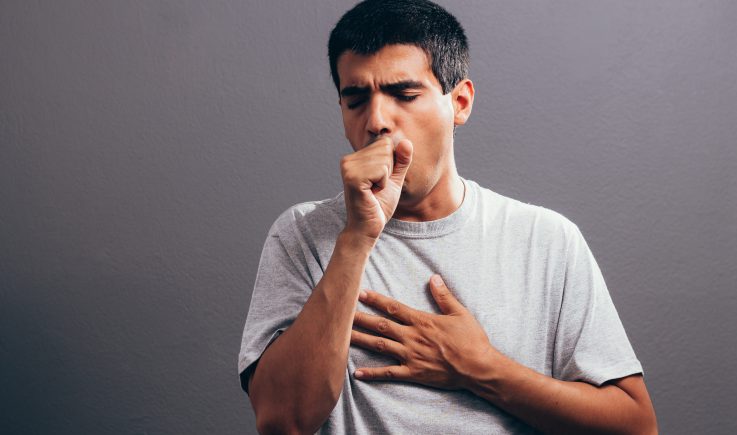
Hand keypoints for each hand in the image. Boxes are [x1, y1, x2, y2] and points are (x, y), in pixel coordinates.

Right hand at [340, 137, 412, 239]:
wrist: (367, 228)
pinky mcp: (352, 178)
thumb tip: (407, 142)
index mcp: (355, 158)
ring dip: (385, 178)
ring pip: (385, 158)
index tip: (379, 181)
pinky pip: (381, 170)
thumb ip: (401, 160)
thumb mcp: (394, 179)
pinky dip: (383, 183)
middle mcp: (348, 160)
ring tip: (373, 191)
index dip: (390, 164)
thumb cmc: (379, 205)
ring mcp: (348, 168)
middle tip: (376, 187)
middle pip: (385, 147)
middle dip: (388, 170)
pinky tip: (372, 193)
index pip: (385, 143)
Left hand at [350, 274, 501, 390]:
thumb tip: (433, 277)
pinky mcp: (413, 373)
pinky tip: (357, 374)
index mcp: (421, 321)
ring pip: (379, 346)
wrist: (478, 368)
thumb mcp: (460, 313)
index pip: (393, 308)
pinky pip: (389, 373)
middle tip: (340, 312)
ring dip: (360, 340)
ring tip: (341, 336)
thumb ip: (444, 295)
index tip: (359, 293)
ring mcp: (410, 356)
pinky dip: (372, 374)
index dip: (375, 300)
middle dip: (359, 317)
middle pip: (380, 325)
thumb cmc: (471, 340)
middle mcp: (412, 337)